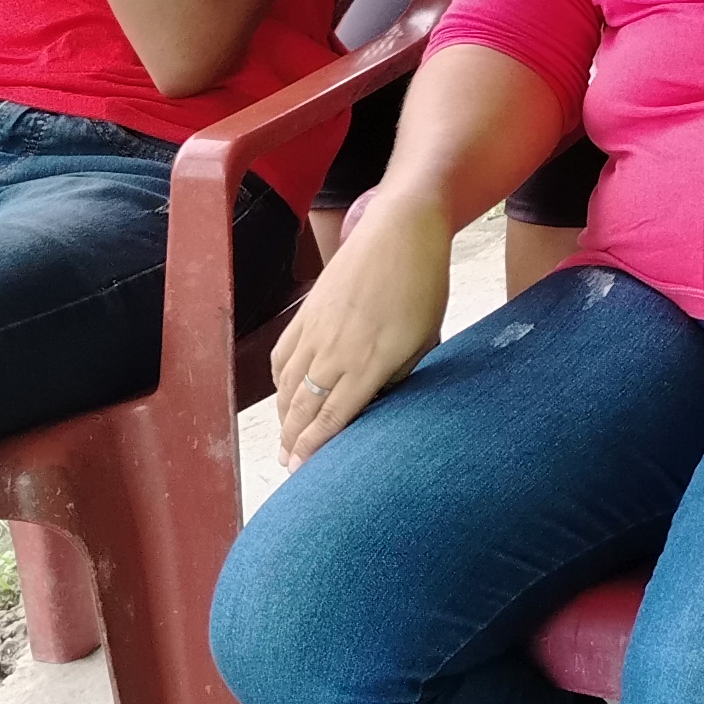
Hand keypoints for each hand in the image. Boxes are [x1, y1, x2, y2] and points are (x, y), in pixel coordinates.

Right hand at [268, 189, 453, 461]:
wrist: (400, 231)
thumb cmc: (422, 285)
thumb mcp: (424, 338)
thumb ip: (399, 376)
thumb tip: (374, 402)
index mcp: (369, 363)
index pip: (333, 419)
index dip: (314, 449)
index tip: (302, 472)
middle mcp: (335, 352)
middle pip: (303, 409)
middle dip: (293, 442)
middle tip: (288, 467)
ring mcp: (315, 330)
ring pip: (288, 386)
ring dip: (283, 418)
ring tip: (284, 442)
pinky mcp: (305, 312)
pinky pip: (282, 356)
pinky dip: (279, 381)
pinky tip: (284, 395)